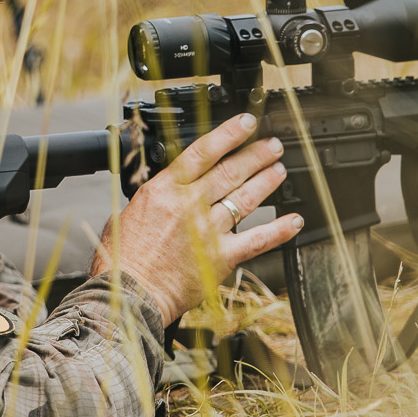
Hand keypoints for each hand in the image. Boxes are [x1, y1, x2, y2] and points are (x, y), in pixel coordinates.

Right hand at [90, 113, 301, 326]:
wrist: (129, 293)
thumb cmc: (123, 258)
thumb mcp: (129, 212)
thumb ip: (155, 197)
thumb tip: (166, 189)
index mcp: (164, 190)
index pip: (203, 152)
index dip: (229, 134)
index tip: (246, 123)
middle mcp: (189, 205)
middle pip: (231, 171)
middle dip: (256, 155)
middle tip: (273, 145)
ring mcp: (208, 230)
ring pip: (246, 199)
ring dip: (267, 182)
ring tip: (279, 170)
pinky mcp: (221, 257)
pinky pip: (258, 240)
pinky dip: (279, 229)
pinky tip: (294, 221)